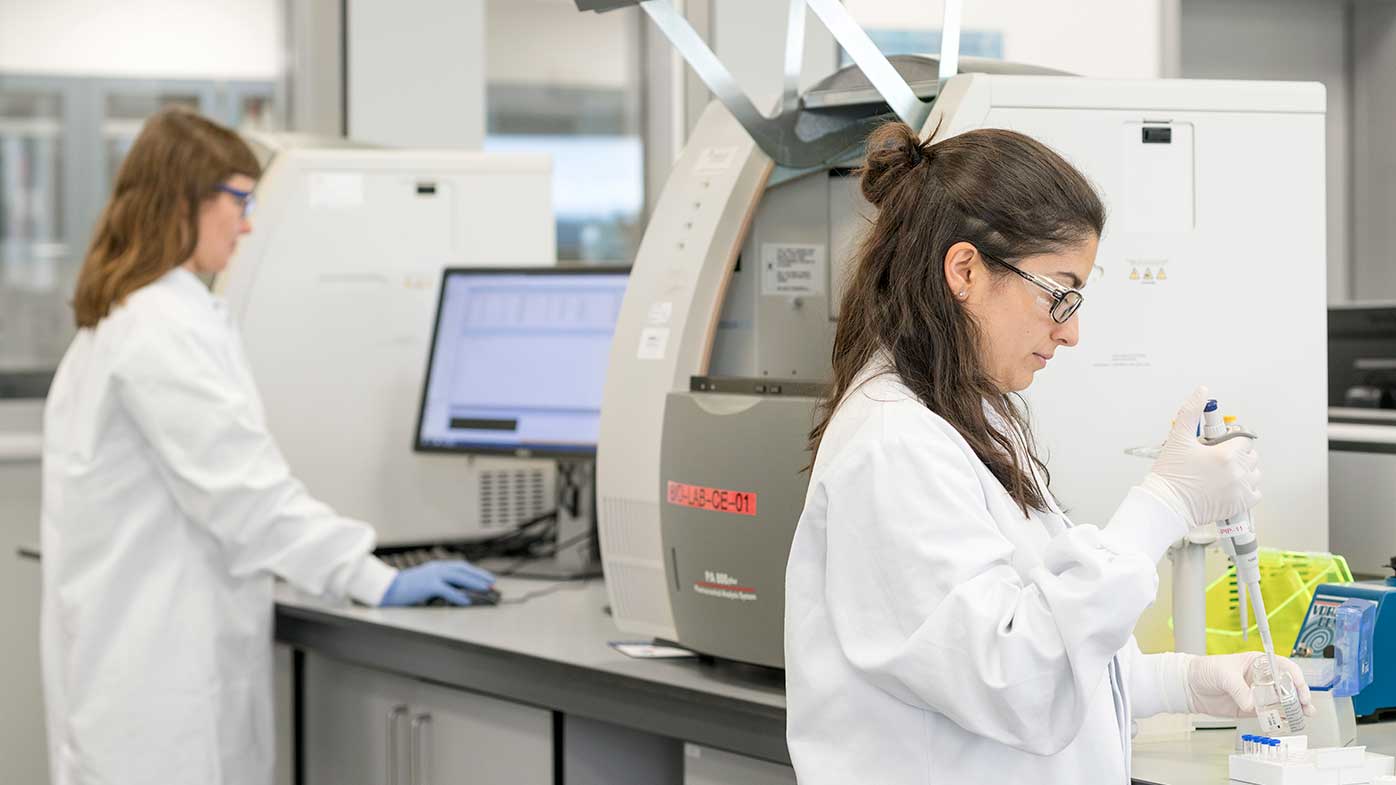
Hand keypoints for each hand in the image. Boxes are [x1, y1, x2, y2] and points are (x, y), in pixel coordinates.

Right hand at [380, 560, 495, 606]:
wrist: (389, 588)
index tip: (487, 578)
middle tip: (492, 583)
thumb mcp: (427, 582)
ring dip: (474, 583)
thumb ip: (442, 584)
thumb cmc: (407, 588)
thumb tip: (459, 592)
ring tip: (485, 589)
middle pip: (463, 570)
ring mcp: (433, 575)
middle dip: (479, 576)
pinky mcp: (428, 585)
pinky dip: (458, 595)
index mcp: (437, 567)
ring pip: (459, 577)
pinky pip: (447, 590)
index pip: (462, 566)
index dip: (476, 572)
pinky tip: (466, 600)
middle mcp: (437, 568)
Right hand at [1140, 386, 1260, 527]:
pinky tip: (1230, 486)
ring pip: (1255, 473)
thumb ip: (1191, 412)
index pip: (1243, 439)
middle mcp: (1237, 472)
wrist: (1166, 505)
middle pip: (1251, 455)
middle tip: (1216, 458)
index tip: (1218, 444)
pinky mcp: (1239, 505)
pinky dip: (1247, 489)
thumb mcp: (1177, 438)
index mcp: (1226, 455)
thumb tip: (1202, 392)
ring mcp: (1240, 490)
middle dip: (1237, 454)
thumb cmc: (1170, 476)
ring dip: (1244, 470)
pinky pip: (1255, 493)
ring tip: (1224, 472)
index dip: (1230, 439)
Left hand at [1185, 652, 1314, 717]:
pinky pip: (1269, 714)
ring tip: (1304, 715)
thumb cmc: (1205, 670)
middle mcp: (1261, 678)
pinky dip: (1279, 718)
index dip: (1295, 677)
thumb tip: (1251, 705)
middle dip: (1300, 695)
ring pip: (1282, 701)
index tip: (1299, 688)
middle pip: (1287, 686)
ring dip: (1294, 708)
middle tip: (1305, 706)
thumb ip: (1238, 689)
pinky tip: (1287, 722)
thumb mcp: (1223, 674)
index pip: (1283, 667)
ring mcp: (1258, 694)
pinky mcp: (1251, 708)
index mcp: (1257, 663)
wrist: (1189, 686)